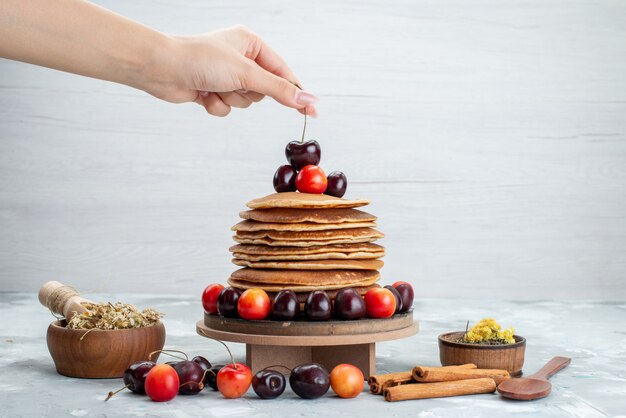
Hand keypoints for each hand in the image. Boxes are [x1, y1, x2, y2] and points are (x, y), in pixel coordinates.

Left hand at [147, 25, 318, 116]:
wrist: (162, 69)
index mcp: (251, 43)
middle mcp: (240, 58)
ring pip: (245, 101)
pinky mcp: (213, 89)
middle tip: (234, 84)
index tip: (312, 112)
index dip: (296, 93)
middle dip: (248, 92)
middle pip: (263, 91)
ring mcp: (226, 75)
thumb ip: (279, 89)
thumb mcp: (246, 73)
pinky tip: (202, 94)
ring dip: (231, 99)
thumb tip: (307, 99)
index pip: (282, 73)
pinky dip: (217, 105)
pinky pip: (227, 107)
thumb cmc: (200, 59)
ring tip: (214, 86)